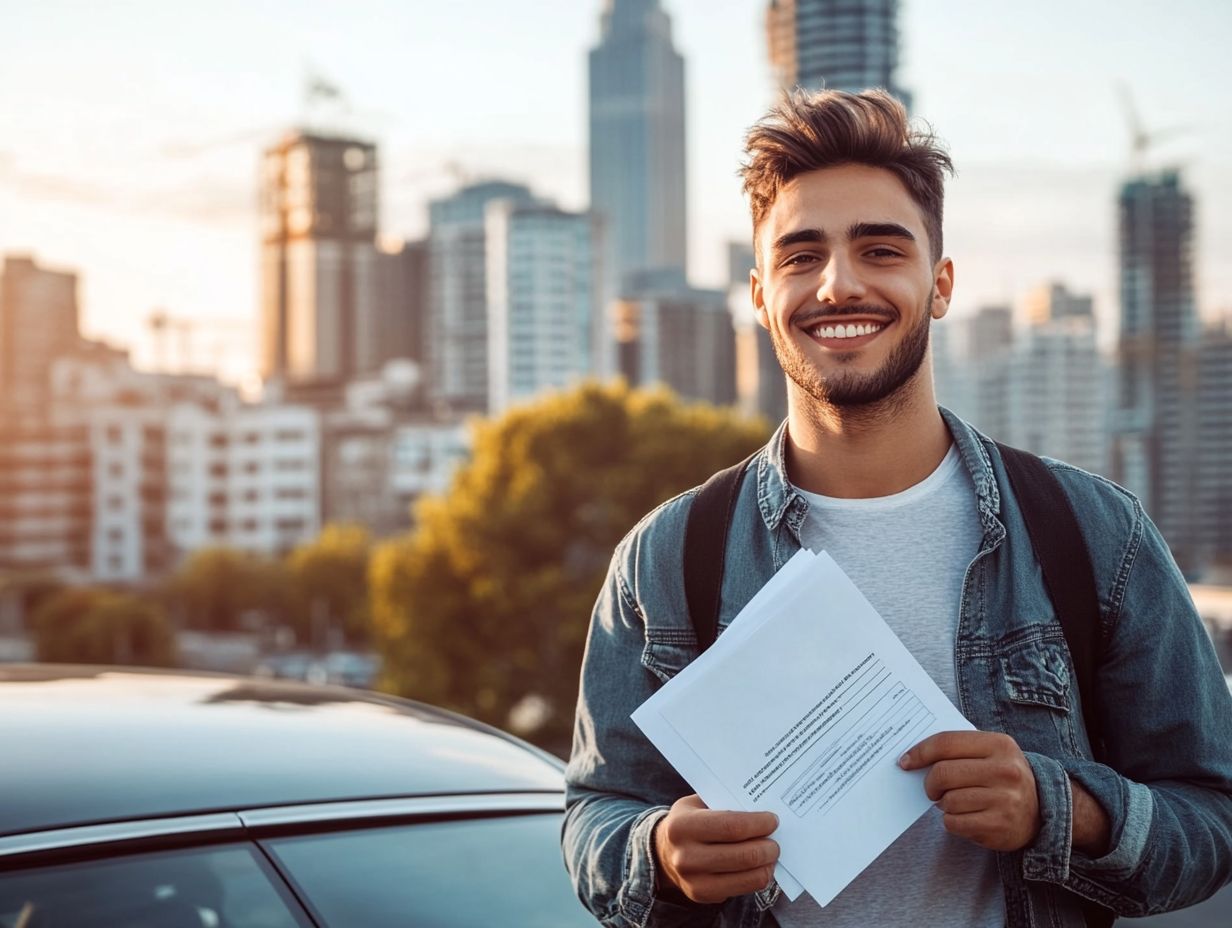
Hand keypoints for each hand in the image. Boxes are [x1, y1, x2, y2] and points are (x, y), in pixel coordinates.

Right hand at [653, 794, 779, 903]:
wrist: (664, 853)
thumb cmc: (689, 822)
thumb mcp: (698, 804)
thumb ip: (725, 804)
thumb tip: (763, 808)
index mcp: (682, 826)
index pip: (732, 826)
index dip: (759, 823)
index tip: (772, 819)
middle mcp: (685, 856)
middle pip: (744, 855)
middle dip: (768, 847)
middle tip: (775, 840)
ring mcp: (694, 880)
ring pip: (748, 876)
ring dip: (768, 864)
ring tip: (770, 853)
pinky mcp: (703, 896)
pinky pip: (743, 889)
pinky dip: (757, 877)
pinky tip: (758, 866)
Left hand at [899, 730, 1040, 851]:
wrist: (1041, 811)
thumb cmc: (1002, 778)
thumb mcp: (989, 753)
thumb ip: (957, 750)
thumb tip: (912, 756)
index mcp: (999, 744)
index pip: (947, 743)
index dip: (920, 752)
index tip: (905, 761)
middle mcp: (1005, 771)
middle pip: (943, 773)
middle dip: (930, 783)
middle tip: (933, 788)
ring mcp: (1005, 800)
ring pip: (948, 800)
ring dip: (944, 804)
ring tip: (957, 802)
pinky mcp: (999, 826)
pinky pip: (954, 823)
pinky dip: (952, 821)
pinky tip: (966, 817)